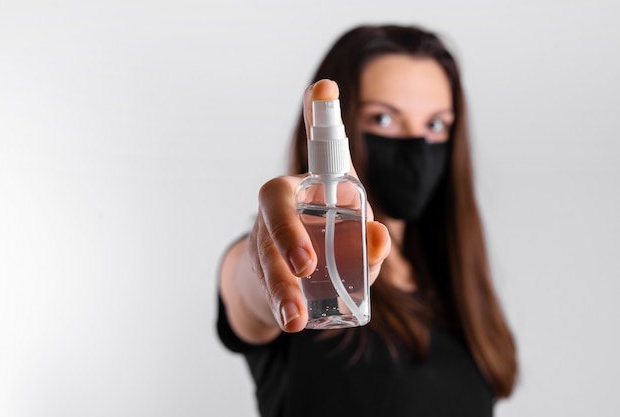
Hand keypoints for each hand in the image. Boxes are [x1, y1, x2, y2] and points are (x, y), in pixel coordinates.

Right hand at [248, 79, 390, 332]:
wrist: (293, 284)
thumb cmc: (330, 248)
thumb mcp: (355, 244)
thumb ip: (369, 240)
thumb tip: (379, 238)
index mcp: (313, 188)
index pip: (315, 149)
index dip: (319, 117)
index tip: (327, 86)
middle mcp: (284, 208)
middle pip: (274, 208)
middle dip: (288, 234)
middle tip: (305, 262)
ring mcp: (266, 240)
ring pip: (266, 254)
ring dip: (282, 284)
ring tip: (296, 316)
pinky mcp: (259, 273)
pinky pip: (266, 283)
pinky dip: (280, 303)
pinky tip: (293, 320)